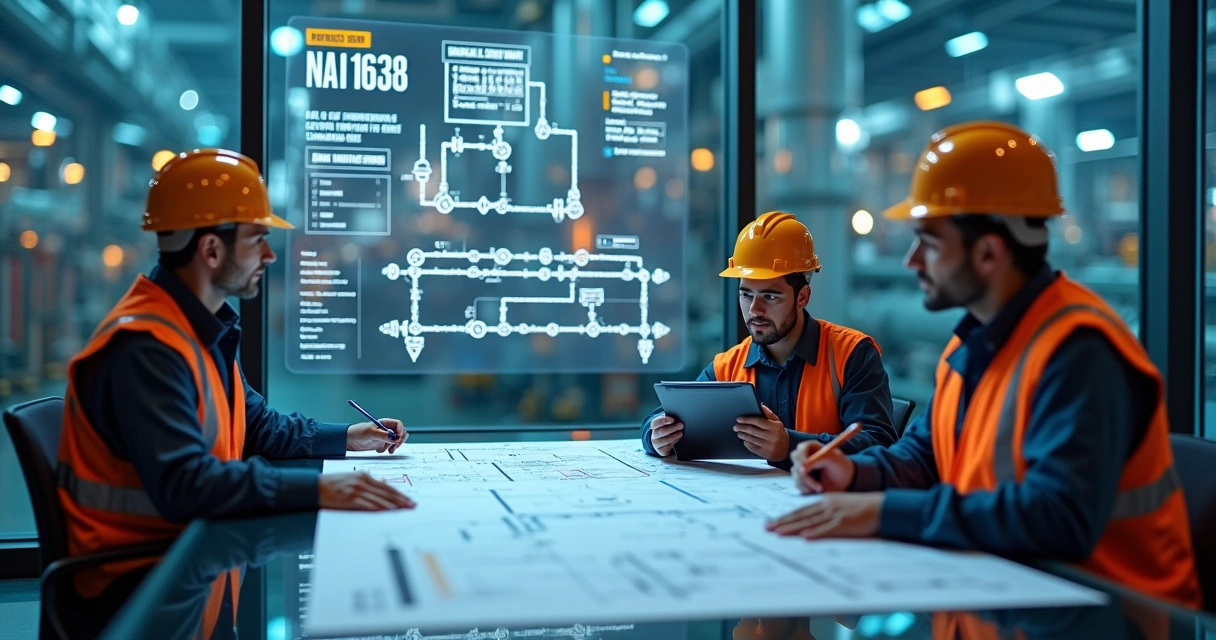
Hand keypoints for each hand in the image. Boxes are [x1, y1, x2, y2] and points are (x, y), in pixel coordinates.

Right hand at [319, 472, 415, 509]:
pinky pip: (367, 504)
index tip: (409, 499)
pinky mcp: (349, 498)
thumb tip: (383, 485)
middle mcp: (363, 481)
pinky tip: (385, 511)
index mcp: (365, 476)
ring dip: (393, 505)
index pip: (387, 486)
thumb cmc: (333, 483)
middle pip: (386, 492)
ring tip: (403, 510)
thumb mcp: (353, 478)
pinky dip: (378, 508)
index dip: (399, 493)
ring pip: (379, 498)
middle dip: (401, 500)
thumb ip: (367, 482)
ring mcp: (356, 489)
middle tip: (411, 505)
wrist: (315, 486)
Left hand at [347, 419, 406, 453]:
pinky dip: (387, 449)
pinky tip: (379, 450)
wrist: (348, 441)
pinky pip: (389, 446)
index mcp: (384, 423)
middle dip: (399, 440)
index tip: (397, 438)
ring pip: (396, 441)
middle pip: (400, 433)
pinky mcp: (381, 443)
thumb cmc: (357, 433)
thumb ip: (383, 435)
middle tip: (395, 446)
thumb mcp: (370, 433)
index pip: (398, 424)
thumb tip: (394, 438)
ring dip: (394, 446)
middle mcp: (386, 429)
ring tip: (388, 450)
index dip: (400, 431)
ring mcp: (384, 436)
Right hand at [649, 413, 683, 456]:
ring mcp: (656, 444)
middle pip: (660, 432)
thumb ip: (669, 420)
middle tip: (680, 425)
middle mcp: (654, 435)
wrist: (662, 440)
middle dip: (671, 428)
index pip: (655, 423)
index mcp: (654, 426)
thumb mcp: (666, 423)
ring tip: (680, 433)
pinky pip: (666, 448)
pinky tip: (677, 439)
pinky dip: (672, 443)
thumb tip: (677, 417)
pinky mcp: (661, 450)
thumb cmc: (666, 428)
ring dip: (673, 436)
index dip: (664, 421)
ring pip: (663, 441)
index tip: (672, 419)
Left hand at [733, 404, 789, 460]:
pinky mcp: (765, 453)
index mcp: (774, 427)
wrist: (787, 448)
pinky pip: (752, 447)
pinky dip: (747, 443)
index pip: (757, 421)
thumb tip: (760, 405)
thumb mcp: (777, 422)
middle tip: (736, 426)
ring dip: (742, 435)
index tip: (739, 419)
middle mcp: (771, 436)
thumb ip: (768, 413)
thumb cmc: (779, 433)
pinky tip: (745, 440)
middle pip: (752, 430)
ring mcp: (768, 446)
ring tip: (739, 432)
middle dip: (742, 427)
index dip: (747, 419)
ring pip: (751, 439)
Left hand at [764, 493, 883, 538]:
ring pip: (810, 522)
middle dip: (782, 522)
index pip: (801, 510)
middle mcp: (827, 505)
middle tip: (767, 528)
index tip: (772, 522)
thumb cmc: (862, 509)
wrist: (883, 507)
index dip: (786, 516)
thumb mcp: (841, 506)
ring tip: (778, 533)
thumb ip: (826, 512)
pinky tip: (805, 537)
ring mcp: (835, 514)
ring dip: (793, 528)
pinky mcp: (845, 523)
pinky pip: (828, 529)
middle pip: (801, 515)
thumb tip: (811, 524)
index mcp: (826, 501)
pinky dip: (816, 533)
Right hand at [790, 440, 855, 493]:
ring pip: (796, 476)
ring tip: (820, 488)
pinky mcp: (801, 479)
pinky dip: (806, 489)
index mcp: (810, 447)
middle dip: (804, 475)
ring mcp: (801, 468)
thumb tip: (801, 469)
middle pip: (795, 463)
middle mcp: (803, 456)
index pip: (800, 450)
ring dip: (808, 484)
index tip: (805, 471)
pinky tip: (816, 490)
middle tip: (813, 483)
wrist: (844, 481)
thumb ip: (816, 460)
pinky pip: (797, 484)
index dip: (801, 460)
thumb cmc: (839, 465)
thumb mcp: (832, 458)